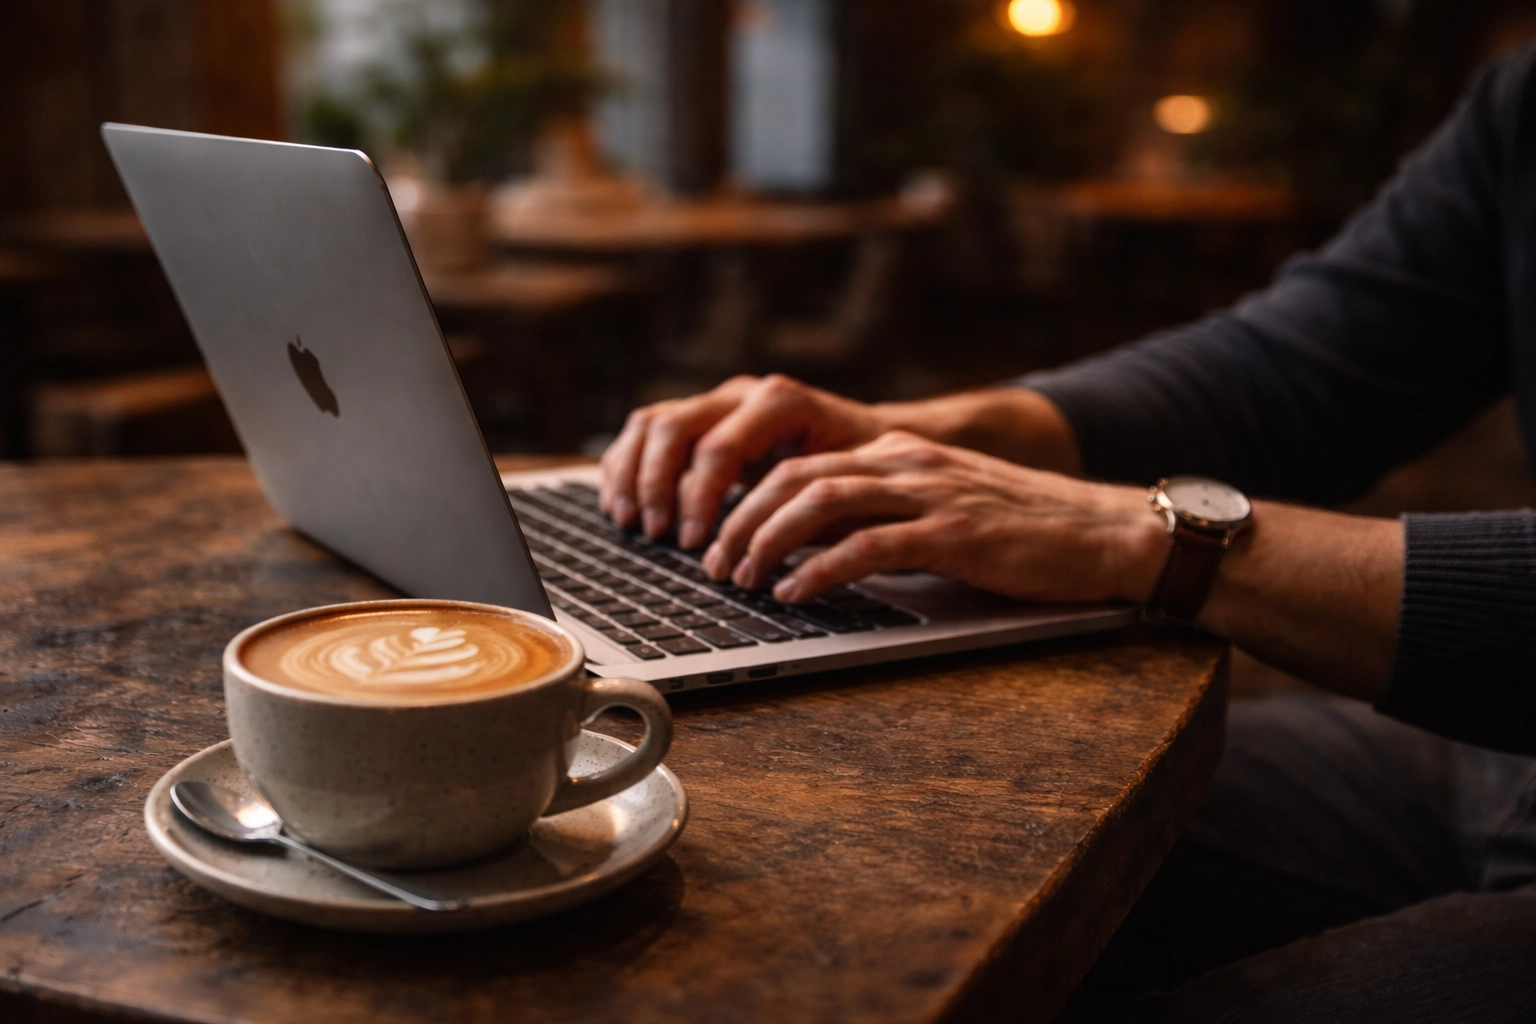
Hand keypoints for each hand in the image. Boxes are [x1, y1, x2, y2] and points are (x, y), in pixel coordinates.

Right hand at [599, 375, 888, 548]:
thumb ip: (806, 508)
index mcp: (780, 403)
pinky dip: (625, 464)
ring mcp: (716, 401)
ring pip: (652, 422)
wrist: (868, 440)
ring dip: (632, 474)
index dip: (698, 497)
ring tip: (629, 522)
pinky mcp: (699, 417)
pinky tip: (620, 505)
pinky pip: (646, 429)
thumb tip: (767, 549)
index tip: (693, 542)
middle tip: (658, 535)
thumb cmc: (861, 469)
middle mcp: (742, 393)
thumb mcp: (846, 486)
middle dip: (657, 486)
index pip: (719, 446)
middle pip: (675, 427)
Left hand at [700, 431, 1170, 604]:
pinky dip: (819, 569)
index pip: (800, 463)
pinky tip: (794, 592)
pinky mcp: (953, 532)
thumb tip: (814, 551)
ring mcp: (930, 493)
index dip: (749, 500)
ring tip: (742, 579)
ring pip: (821, 501)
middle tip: (713, 564)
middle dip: (742, 520)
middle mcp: (907, 461)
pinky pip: (867, 545)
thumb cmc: (1021, 532)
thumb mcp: (940, 508)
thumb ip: (883, 516)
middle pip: (796, 476)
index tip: (720, 539)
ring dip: (767, 542)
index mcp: (898, 452)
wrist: (1104, 531)